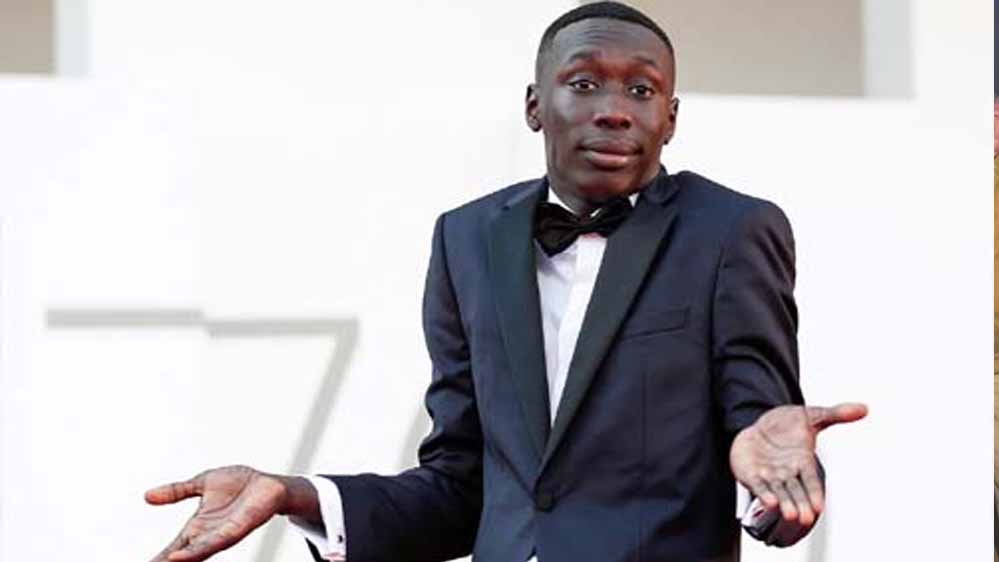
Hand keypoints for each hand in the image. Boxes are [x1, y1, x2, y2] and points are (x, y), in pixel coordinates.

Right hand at [146, 465, 287, 561]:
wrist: (269, 482)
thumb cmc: (239, 485)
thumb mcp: (202, 484)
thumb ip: (176, 491)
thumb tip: (147, 496)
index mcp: (198, 528)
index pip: (173, 549)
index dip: (158, 559)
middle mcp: (208, 536)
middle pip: (183, 557)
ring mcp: (223, 535)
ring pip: (198, 553)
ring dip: (180, 561)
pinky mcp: (238, 529)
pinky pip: (217, 542)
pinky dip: (198, 551)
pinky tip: (182, 557)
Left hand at [730, 403, 867, 531]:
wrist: (760, 424)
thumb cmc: (788, 424)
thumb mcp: (812, 415)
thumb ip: (836, 414)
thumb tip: (864, 408)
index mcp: (803, 462)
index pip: (810, 480)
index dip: (814, 493)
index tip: (819, 508)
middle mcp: (787, 473)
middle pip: (795, 491)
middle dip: (799, 504)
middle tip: (804, 519)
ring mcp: (769, 475)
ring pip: (777, 492)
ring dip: (783, 503)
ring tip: (789, 515)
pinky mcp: (751, 474)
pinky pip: (757, 486)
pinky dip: (763, 494)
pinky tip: (769, 502)